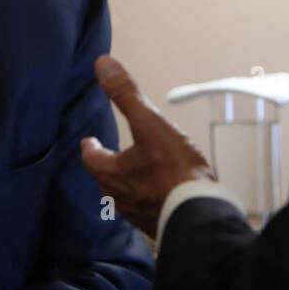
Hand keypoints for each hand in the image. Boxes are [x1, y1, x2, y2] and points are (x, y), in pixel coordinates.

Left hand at [80, 55, 215, 238]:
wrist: (201, 214)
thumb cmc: (174, 169)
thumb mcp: (150, 124)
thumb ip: (126, 94)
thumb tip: (103, 63)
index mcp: (113, 174)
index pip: (91, 160)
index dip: (89, 149)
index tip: (88, 142)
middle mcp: (121, 198)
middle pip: (105, 181)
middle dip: (105, 167)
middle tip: (107, 157)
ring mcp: (140, 215)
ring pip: (124, 198)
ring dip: (125, 185)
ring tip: (133, 176)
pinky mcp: (159, 226)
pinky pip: (146, 211)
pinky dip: (147, 200)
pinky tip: (159, 196)